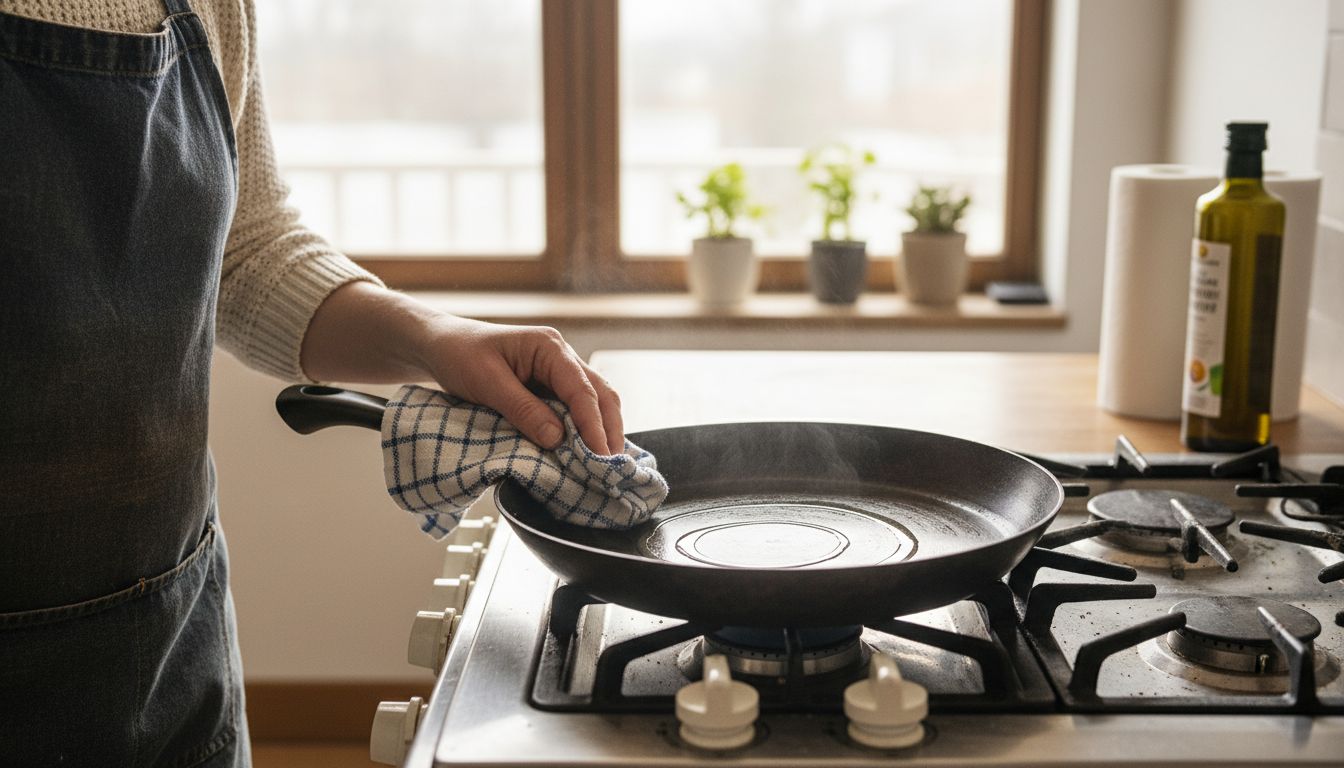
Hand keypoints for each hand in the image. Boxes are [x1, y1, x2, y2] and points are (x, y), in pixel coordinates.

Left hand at [300, 282, 623, 453]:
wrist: (439, 346)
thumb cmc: (459, 355)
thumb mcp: (487, 383)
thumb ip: (523, 410)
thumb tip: (557, 439)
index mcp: (549, 347)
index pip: (582, 390)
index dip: (593, 425)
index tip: (600, 456)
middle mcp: (561, 357)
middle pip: (600, 394)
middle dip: (609, 430)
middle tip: (613, 466)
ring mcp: (558, 372)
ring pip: (595, 401)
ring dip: (602, 431)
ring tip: (606, 464)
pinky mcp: (550, 388)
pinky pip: (577, 409)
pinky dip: (586, 430)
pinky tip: (589, 451)